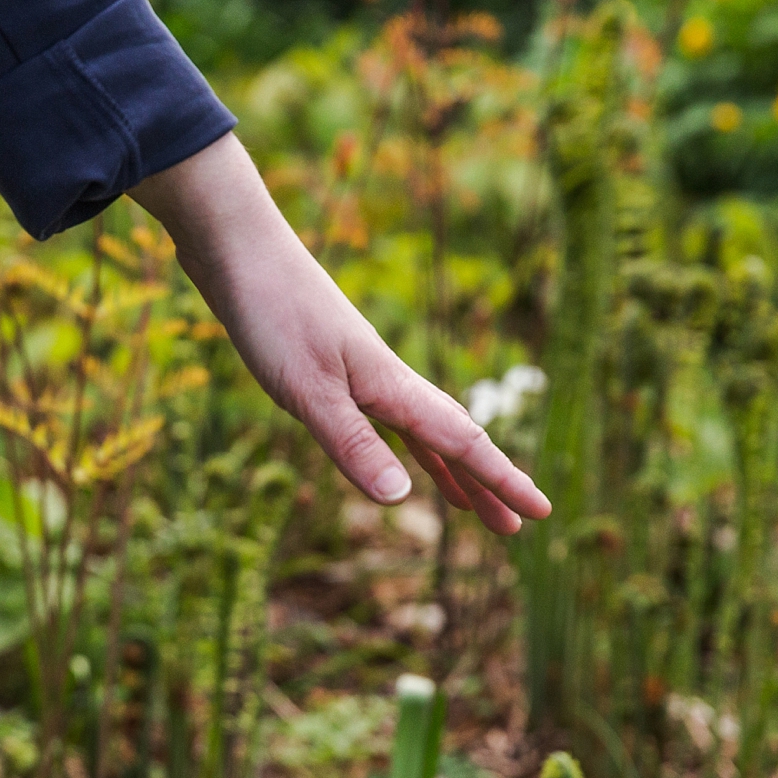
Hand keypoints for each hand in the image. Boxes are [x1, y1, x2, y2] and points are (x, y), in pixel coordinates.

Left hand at [128, 133, 551, 535]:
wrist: (238, 248)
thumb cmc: (271, 313)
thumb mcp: (309, 391)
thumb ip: (353, 444)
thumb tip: (402, 500)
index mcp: (391, 387)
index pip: (462, 442)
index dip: (502, 481)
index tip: (539, 514)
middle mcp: (386, 380)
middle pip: (451, 440)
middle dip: (485, 483)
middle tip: (516, 528)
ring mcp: (360, 372)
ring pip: (419, 431)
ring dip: (447, 470)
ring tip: (468, 506)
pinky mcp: (331, 368)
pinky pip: (385, 420)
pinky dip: (401, 445)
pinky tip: (395, 454)